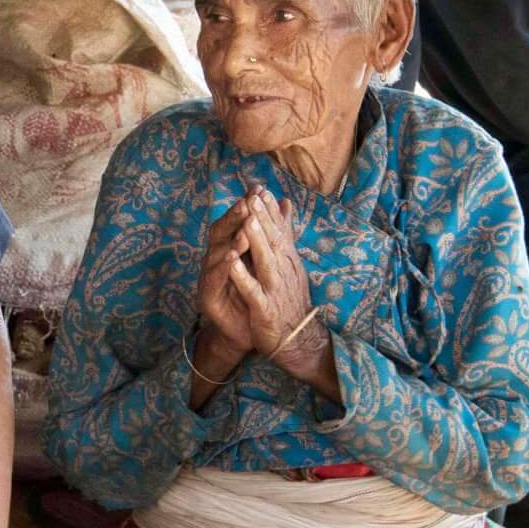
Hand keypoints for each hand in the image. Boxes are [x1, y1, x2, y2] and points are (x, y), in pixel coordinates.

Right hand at [193, 202, 258, 371]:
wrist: (246, 331)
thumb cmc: (254, 294)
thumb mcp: (265, 259)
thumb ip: (271, 231)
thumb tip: (284, 202)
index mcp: (229, 248)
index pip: (236, 222)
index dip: (246, 206)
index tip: (259, 189)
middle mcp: (215, 259)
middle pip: (221, 231)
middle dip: (234, 217)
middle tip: (247, 202)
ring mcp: (209, 277)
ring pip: (216, 253)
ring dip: (230, 240)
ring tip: (243, 229)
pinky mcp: (206, 296)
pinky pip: (213, 279)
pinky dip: (222, 268)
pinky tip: (231, 258)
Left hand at [229, 190, 315, 361]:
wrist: (296, 338)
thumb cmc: (288, 298)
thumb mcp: (289, 262)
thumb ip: (285, 233)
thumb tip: (285, 202)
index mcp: (286, 259)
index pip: (278, 230)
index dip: (269, 210)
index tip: (259, 188)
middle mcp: (283, 270)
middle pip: (273, 241)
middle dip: (263, 218)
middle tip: (253, 196)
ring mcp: (275, 289)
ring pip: (265, 262)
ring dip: (256, 242)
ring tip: (248, 222)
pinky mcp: (265, 308)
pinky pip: (253, 291)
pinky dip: (243, 277)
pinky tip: (233, 264)